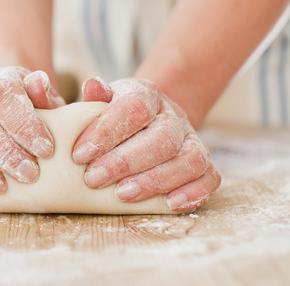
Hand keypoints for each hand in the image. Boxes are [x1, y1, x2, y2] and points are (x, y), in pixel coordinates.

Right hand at [0, 67, 64, 193]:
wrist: (22, 116)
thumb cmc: (43, 117)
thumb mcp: (53, 106)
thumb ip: (48, 97)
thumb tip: (38, 83)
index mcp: (2, 83)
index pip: (0, 93)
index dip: (21, 122)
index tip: (45, 150)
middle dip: (2, 151)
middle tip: (29, 174)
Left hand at [74, 77, 220, 211]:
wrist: (149, 120)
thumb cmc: (116, 116)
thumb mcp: (102, 102)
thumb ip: (96, 98)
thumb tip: (91, 85)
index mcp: (147, 94)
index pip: (134, 108)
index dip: (107, 132)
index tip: (79, 154)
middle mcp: (174, 116)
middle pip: (162, 139)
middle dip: (125, 162)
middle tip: (93, 179)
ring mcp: (193, 140)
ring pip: (189, 160)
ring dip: (154, 181)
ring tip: (122, 195)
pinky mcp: (205, 164)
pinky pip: (210, 178)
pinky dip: (193, 193)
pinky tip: (168, 205)